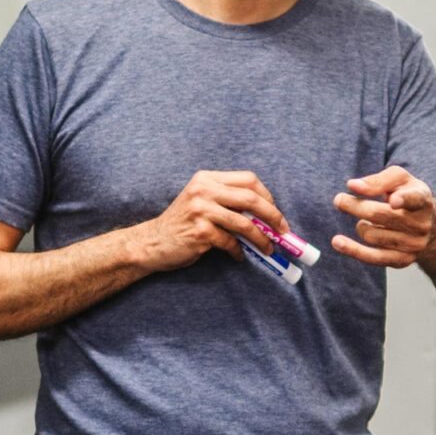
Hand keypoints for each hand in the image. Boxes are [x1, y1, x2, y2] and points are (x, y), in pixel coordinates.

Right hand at [131, 170, 287, 271]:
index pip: (248, 179)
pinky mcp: (200, 232)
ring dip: (261, 239)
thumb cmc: (182, 224)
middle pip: (251, 198)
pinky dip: (239, 251)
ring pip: (244, 223)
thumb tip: (265, 214)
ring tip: (268, 248)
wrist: (152, 242)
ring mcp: (201, 210)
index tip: (276, 211)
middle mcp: (204, 190)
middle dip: (273, 216)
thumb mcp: (201, 201)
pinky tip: (240, 256)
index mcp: (207, 178)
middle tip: (283, 230)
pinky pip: (230, 242)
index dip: (267, 196)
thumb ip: (226, 199)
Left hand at [332, 166, 435, 267]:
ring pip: (372, 235)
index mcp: (422, 199)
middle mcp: (421, 224)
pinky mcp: (404, 260)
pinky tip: (337, 242)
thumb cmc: (407, 195)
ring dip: (360, 226)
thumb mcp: (399, 179)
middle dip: (356, 207)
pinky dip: (353, 250)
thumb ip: (377, 180)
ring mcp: (414, 244)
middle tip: (339, 199)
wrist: (429, 225)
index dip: (403, 200)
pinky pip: (374, 257)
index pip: (414, 199)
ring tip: (366, 221)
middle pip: (381, 215)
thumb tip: (353, 186)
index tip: (393, 201)